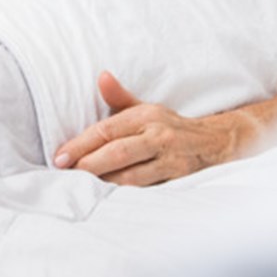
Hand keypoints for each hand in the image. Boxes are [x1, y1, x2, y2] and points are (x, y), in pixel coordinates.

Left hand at [51, 71, 252, 185]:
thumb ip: (119, 97)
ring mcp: (171, 160)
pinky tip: (107, 200)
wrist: (217, 141)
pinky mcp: (181, 180)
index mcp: (145, 116)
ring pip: (132, 176)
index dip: (80, 144)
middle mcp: (159, 136)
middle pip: (117, 153)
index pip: (106, 130)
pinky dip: (126, 196)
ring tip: (81, 187)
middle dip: (88, 165)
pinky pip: (148, 190)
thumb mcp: (145, 108)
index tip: (59, 157)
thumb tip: (100, 77)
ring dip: (104, 184)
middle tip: (65, 174)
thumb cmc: (168, 126)